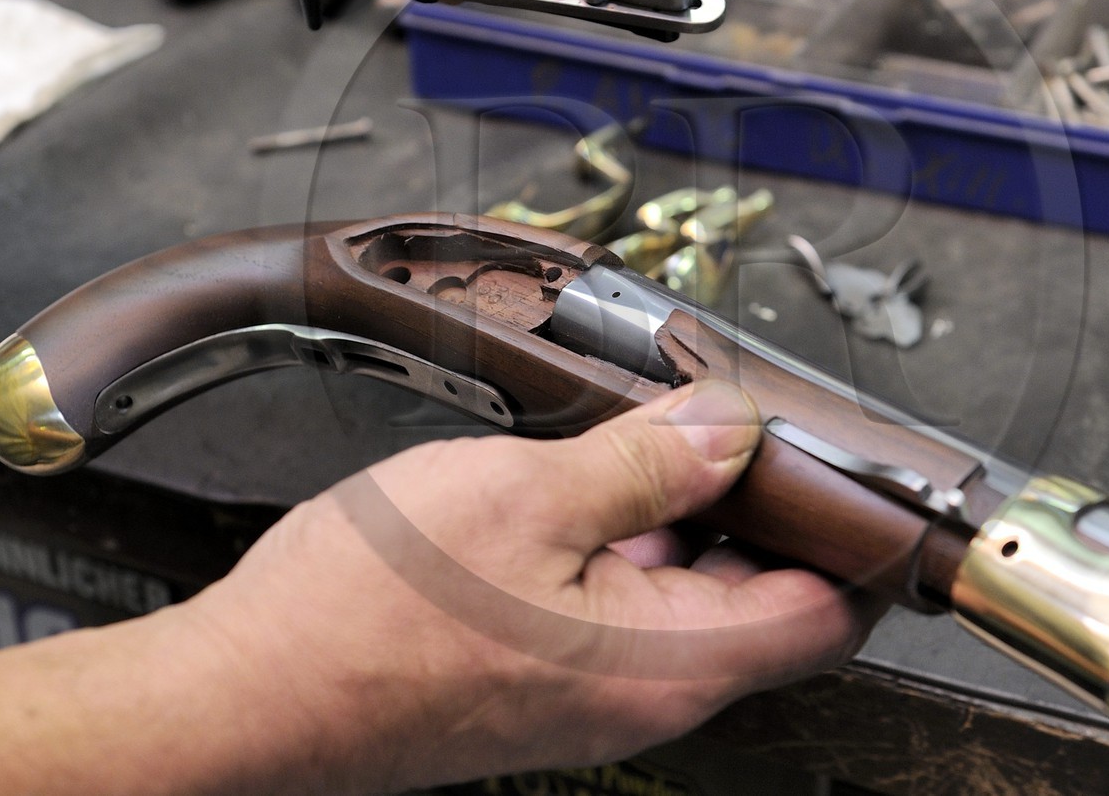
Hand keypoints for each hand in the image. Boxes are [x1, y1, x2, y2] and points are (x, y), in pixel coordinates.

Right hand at [178, 380, 884, 792]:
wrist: (246, 694)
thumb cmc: (366, 615)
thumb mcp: (528, 497)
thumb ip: (649, 460)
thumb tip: (733, 428)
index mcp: (670, 660)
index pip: (825, 613)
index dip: (858, 537)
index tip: (862, 470)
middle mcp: (645, 688)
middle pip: (761, 594)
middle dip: (768, 501)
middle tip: (747, 414)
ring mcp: (591, 685)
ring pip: (686, 589)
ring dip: (690, 510)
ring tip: (664, 424)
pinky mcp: (542, 670)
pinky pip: (622, 598)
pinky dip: (630, 534)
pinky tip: (591, 473)